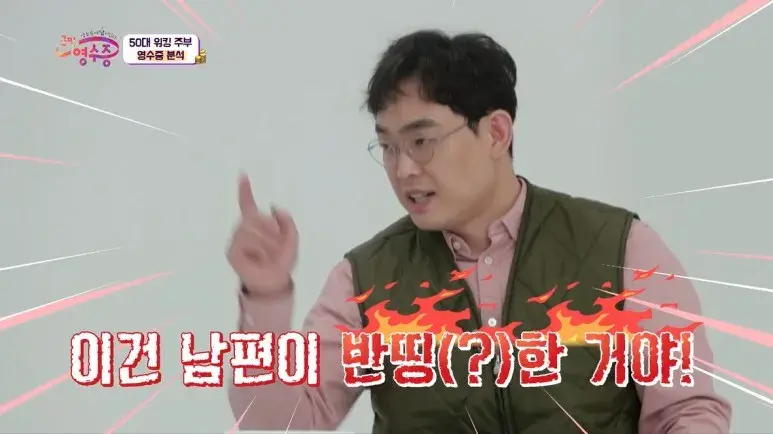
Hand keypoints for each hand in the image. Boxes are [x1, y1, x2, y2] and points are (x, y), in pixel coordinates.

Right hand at [227, 174, 298, 293]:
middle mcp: (244, 229)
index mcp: (258, 224)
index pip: (248, 204)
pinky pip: (246, 241)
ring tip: (269, 255)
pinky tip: (259, 259)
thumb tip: (274, 206)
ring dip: (267, 242)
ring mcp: (236, 239)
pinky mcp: (232, 250)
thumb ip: (287, 221)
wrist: (274, 282)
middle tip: (276, 246)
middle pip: (255, 216)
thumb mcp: (292, 239)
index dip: (245, 190)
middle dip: (271, 230)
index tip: (243, 174)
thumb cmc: (282, 261)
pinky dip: (258, 249)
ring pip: (251, 228)